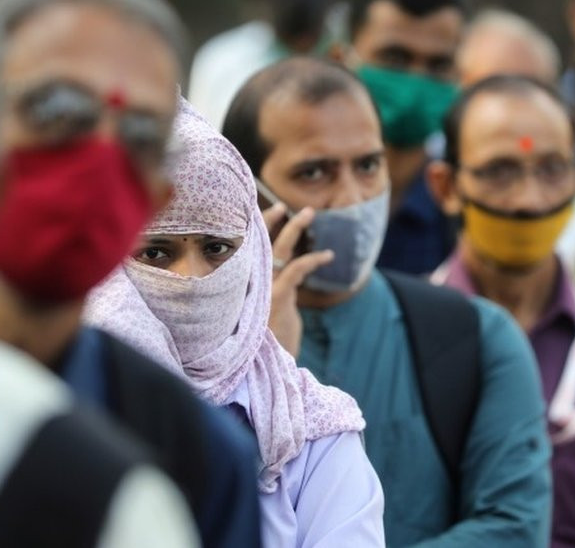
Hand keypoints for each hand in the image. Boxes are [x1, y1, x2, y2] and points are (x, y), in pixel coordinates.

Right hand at [262, 203, 332, 358]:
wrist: (266, 368)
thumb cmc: (272, 342)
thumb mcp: (271, 313)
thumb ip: (276, 292)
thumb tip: (289, 274)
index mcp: (246, 284)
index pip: (248, 250)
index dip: (255, 230)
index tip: (267, 212)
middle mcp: (250, 283)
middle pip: (258, 242)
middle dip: (269, 220)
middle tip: (283, 205)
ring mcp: (262, 288)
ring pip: (277, 249)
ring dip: (295, 228)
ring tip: (309, 213)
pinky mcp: (278, 297)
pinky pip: (296, 268)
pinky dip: (313, 259)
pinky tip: (328, 255)